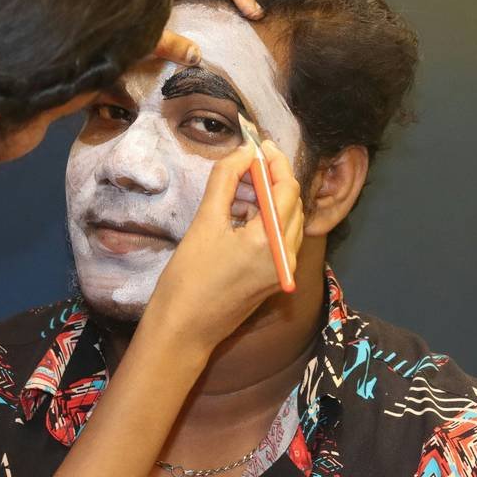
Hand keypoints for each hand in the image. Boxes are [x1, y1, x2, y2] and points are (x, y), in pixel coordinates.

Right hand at [145, 141, 303, 349]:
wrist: (184, 331)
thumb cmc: (189, 279)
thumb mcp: (205, 222)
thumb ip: (226, 181)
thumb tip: (243, 153)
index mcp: (271, 242)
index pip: (287, 189)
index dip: (275, 162)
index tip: (258, 144)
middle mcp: (286, 257)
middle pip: (292, 204)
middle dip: (273, 178)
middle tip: (247, 162)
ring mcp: (283, 270)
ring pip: (288, 221)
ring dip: (270, 198)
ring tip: (240, 185)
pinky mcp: (274, 279)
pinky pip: (280, 239)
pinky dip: (267, 220)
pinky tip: (241, 212)